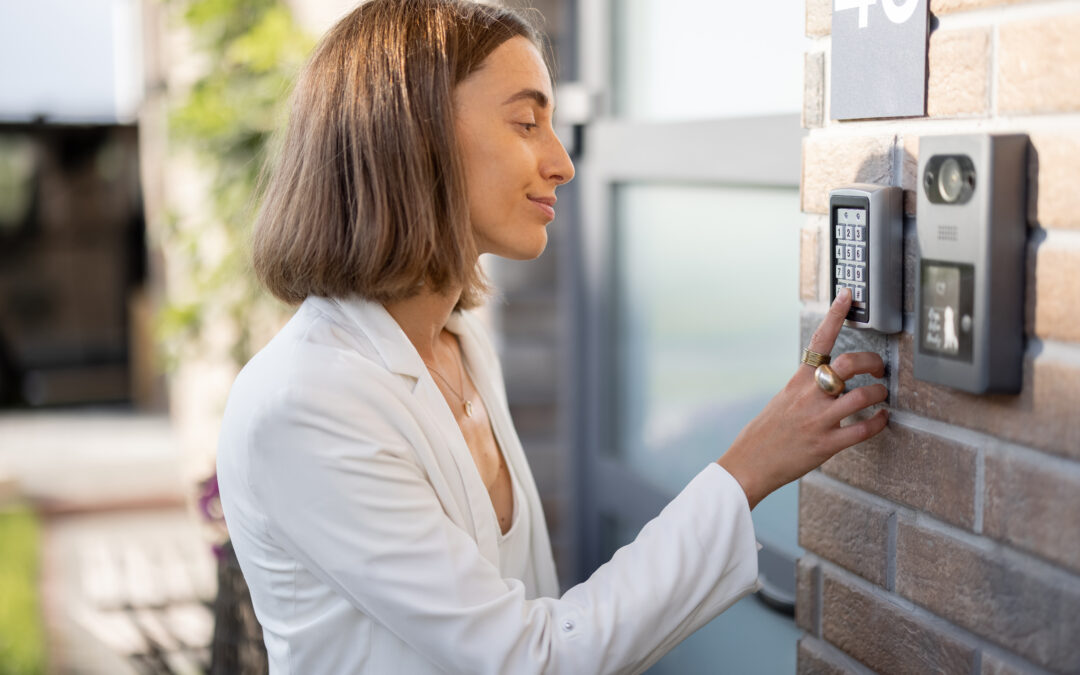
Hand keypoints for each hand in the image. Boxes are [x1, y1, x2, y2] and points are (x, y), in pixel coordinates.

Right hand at [716, 288, 888, 508]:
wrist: (749, 463)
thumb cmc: (764, 433)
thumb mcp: (782, 400)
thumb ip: (805, 387)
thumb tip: (828, 379)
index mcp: (797, 382)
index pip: (818, 341)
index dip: (835, 315)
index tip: (848, 296)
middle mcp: (809, 396)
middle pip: (849, 365)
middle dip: (872, 362)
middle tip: (878, 367)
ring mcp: (818, 420)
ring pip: (863, 397)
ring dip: (879, 393)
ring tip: (882, 394)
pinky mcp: (827, 444)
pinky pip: (863, 430)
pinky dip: (879, 423)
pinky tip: (882, 419)